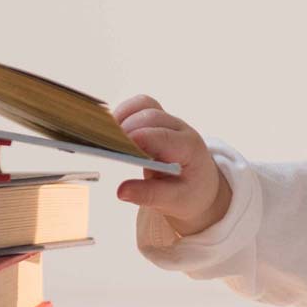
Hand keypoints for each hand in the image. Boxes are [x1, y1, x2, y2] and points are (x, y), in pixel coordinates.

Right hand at [112, 95, 231, 235]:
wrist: (201, 185)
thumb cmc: (190, 192)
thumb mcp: (174, 201)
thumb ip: (149, 195)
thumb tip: (121, 191)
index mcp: (189, 147)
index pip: (160, 136)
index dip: (135, 139)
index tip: (114, 149)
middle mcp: (180, 129)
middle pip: (149, 117)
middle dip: (126, 129)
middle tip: (106, 148)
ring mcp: (169, 121)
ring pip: (144, 105)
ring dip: (122, 117)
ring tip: (106, 138)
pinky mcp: (158, 120)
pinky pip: (139, 106)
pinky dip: (124, 113)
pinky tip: (112, 131)